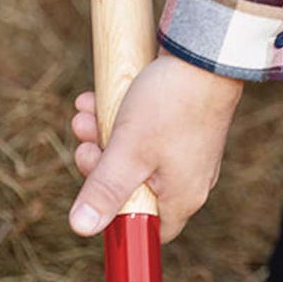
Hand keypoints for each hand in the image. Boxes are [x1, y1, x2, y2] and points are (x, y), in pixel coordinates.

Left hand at [69, 49, 243, 242]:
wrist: (202, 54)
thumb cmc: (171, 105)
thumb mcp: (130, 151)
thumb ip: (105, 190)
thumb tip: (80, 227)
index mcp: (182, 198)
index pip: (145, 228)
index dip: (113, 213)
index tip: (94, 188)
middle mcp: (187, 179)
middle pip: (130, 186)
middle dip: (99, 159)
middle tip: (85, 137)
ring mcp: (183, 151)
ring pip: (130, 152)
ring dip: (102, 132)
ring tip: (84, 112)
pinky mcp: (178, 125)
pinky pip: (140, 130)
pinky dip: (117, 116)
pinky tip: (94, 99)